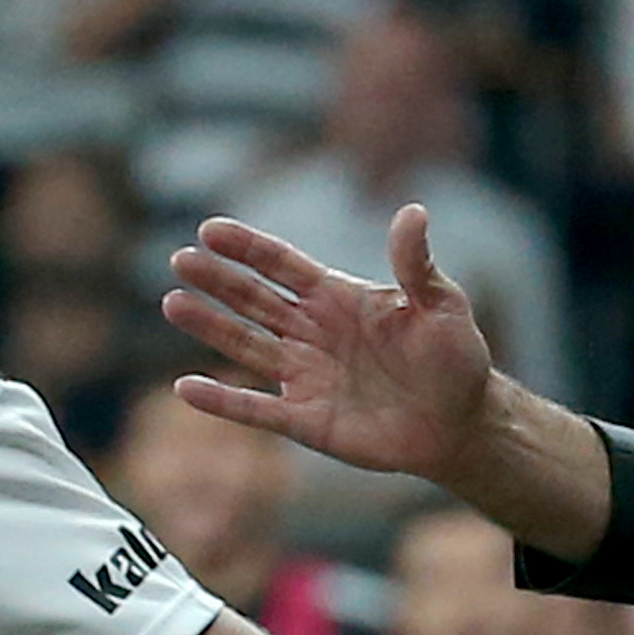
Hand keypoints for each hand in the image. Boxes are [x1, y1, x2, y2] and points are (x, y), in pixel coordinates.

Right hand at [167, 209, 502, 483]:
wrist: (461, 422)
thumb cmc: (454, 358)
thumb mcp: (441, 305)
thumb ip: (416, 264)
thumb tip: (414, 212)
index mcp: (336, 297)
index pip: (282, 265)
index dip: (248, 248)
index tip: (210, 230)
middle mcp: (312, 332)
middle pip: (253, 300)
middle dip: (218, 281)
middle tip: (180, 260)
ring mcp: (304, 376)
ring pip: (245, 346)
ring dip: (209, 327)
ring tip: (173, 304)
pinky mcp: (306, 421)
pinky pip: (256, 409)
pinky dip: (222, 402)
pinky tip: (186, 389)